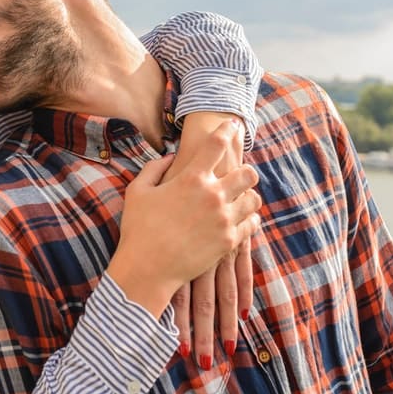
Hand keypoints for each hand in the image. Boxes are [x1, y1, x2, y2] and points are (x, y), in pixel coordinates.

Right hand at [106, 121, 260, 320]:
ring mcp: (224, 219)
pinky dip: (249, 218)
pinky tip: (240, 218)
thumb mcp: (138, 191)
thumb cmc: (138, 228)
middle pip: (248, 172)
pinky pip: (253, 223)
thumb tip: (171, 157)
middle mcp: (213, 195)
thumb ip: (154, 168)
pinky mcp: (229, 241)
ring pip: (254, 199)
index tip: (232, 125)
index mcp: (191, 178)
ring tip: (239, 198)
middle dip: (245, 170)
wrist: (147, 268)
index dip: (227, 130)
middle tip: (238, 174)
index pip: (217, 145)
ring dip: (248, 195)